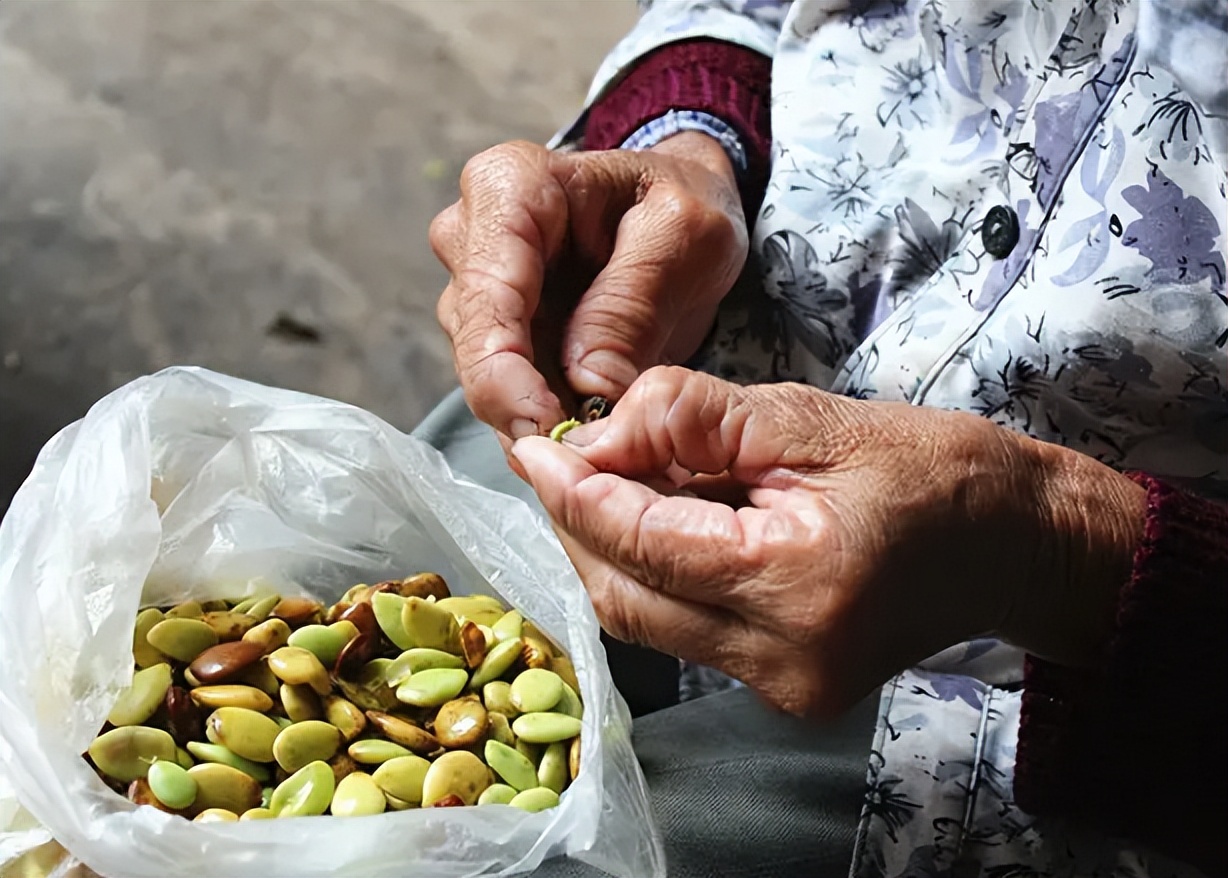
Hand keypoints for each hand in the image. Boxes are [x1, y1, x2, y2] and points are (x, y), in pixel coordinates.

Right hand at [429, 135, 745, 440]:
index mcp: (509, 187)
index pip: (487, 299)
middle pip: (477, 348)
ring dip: (541, 424)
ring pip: (487, 381)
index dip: (510, 379)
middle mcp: (470, 234)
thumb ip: (631, 308)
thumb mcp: (685, 236)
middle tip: (594, 459)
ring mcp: (475, 289)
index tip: (556, 432)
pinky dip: (548, 423)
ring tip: (608, 447)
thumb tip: (586, 389)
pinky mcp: (494, 334)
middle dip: (529, 413)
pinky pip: (508, 394)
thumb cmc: (682, 203)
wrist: (678, 209)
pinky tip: (594, 439)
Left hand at [510, 367, 1144, 717]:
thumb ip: (694, 417)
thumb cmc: (938, 471)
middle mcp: (782, 660)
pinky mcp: (783, 689)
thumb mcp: (813, 418)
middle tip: (556, 459)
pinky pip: (682, 631)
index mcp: (799, 585)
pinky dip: (652, 573)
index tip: (535, 448)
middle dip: (576, 526)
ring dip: (608, 550)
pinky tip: (654, 520)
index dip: (576, 495)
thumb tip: (598, 433)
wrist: (1019, 545)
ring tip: (603, 481)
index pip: (645, 545)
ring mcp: (782, 687)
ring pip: (644, 622)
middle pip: (626, 600)